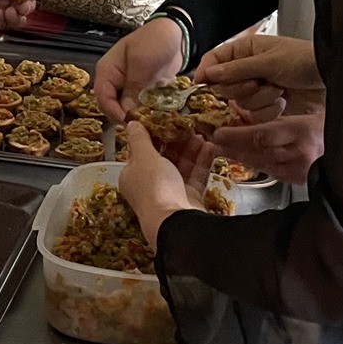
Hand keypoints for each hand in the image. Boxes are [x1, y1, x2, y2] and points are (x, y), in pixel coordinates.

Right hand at [93, 17, 186, 121]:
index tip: (128, 122)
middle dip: (126, 117)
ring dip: (138, 117)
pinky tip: (156, 117)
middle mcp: (115, 82)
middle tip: (142, 125)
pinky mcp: (142, 91)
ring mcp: (129, 87)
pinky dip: (147, 113)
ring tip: (150, 123)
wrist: (176, 34)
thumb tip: (127, 113)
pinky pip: (140, 107)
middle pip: (113, 107)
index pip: (103, 98)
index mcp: (107, 71)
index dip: (113, 112)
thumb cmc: (155, 41)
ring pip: (127, 109)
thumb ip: (133, 87)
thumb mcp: (142, 62)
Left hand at [117, 122, 212, 251]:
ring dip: (191, 149)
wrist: (175, 222)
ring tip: (202, 135)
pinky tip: (210, 147)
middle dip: (177, 141)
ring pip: (182, 166)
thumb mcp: (143, 157)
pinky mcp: (189, 198)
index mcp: (132, 175)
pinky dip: (202, 161)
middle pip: (164, 158)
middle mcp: (150, 184)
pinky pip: (196, 176)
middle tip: (189, 126)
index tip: (166, 120)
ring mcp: (171, 192)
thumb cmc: (154, 187)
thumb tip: (131, 122)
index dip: (154, 135)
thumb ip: (140, 139)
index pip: (142, 152)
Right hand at [194, 34, 322, 113]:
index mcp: (245, 50)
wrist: (331, 77)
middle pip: (224, 86)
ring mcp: (257, 89)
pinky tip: (283, 101)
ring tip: (278, 89)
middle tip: (257, 82)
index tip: (201, 85)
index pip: (214, 60)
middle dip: (242, 88)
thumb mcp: (269, 61)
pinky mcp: (267, 107)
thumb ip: (237, 69)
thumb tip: (209, 74)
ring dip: (260, 99)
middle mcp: (247, 70)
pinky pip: (254, 115)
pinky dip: (269, 111)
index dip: (205, 72)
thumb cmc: (304, 60)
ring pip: (240, 103)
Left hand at [210, 107, 324, 185]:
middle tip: (213, 141)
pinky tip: (245, 159)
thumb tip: (249, 118)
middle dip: (232, 147)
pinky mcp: (302, 180)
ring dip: (240, 157)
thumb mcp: (309, 114)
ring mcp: (302, 170)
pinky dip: (257, 164)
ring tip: (222, 149)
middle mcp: (301, 153)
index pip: (261, 136)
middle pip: (258, 152)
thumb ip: (282, 120)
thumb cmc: (334, 124)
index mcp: (302, 131)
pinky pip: (274, 172)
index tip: (218, 133)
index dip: (236, 136)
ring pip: (263, 164)